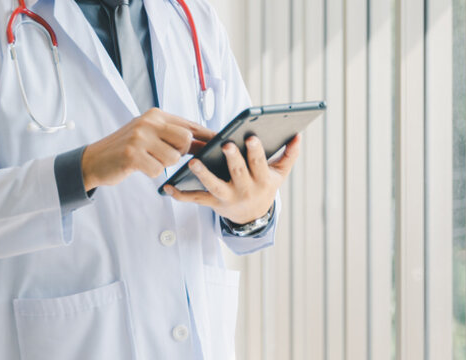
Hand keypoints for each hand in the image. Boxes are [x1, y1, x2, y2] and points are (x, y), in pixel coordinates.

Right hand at [81, 108, 213, 190]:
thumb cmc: (128, 148)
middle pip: (186, 141)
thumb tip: (207, 142)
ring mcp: (140, 137)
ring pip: (173, 158)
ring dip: (163, 164)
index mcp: (156, 114)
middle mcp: (149, 122)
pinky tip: (140, 166)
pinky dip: (151, 173)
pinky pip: (157, 171)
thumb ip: (175, 135)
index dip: (208, 136)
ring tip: (148, 159)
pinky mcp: (132, 155)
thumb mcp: (150, 134)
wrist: (95, 159)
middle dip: (181, 153)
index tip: (223, 142)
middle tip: (165, 154)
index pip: (190, 124)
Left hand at [163, 134, 300, 223]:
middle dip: (232, 160)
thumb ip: (289, 155)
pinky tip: (167, 187)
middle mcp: (245, 189)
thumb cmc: (265, 187)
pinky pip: (195, 199)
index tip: (251, 138)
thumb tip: (298, 135)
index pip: (259, 164)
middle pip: (238, 173)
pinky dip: (180, 195)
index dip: (255, 152)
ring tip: (194, 163)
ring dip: (203, 175)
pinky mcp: (212, 203)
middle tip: (225, 145)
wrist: (254, 216)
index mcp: (262, 180)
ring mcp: (227, 197)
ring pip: (214, 186)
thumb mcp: (280, 174)